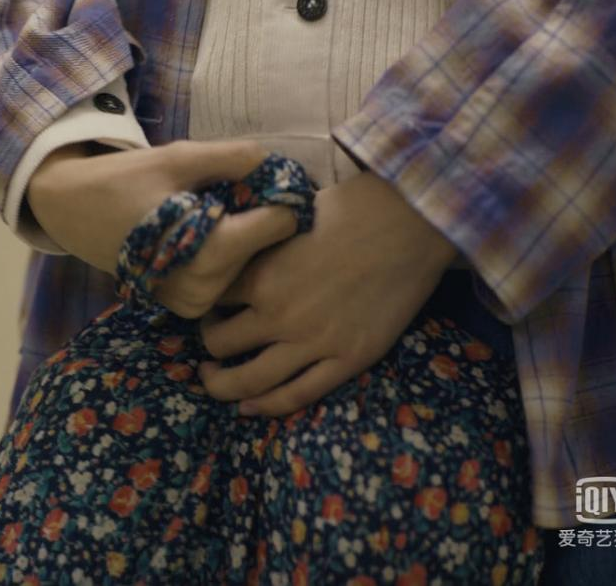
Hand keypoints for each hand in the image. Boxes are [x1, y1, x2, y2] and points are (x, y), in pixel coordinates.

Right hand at [27, 140, 298, 317]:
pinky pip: (228, 279)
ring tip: (217, 213)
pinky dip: (227, 256)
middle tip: (240, 194)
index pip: (282, 224)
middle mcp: (207, 287)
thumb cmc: (125, 181)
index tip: (270, 183)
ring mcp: (196, 303)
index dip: (283, 198)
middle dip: (262, 218)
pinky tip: (206, 235)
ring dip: (245, 238)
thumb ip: (236, 158)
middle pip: (268, 247)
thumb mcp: (180, 157)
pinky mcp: (188, 308)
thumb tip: (282, 165)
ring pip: (250, 265)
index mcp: (211, 251)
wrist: (72, 212)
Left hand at [198, 172, 457, 415]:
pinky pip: (297, 395)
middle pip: (219, 343)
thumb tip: (236, 248)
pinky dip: (267, 406)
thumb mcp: (289, 217)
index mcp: (262, 275)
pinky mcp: (347, 360)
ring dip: (222, 385)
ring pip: (249, 380)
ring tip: (213, 380)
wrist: (412, 224)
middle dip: (208, 343)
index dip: (202, 303)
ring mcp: (314, 342)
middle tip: (211, 340)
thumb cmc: (353, 209)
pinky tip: (250, 407)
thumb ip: (259, 244)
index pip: (209, 300)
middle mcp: (280, 314)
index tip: (206, 304)